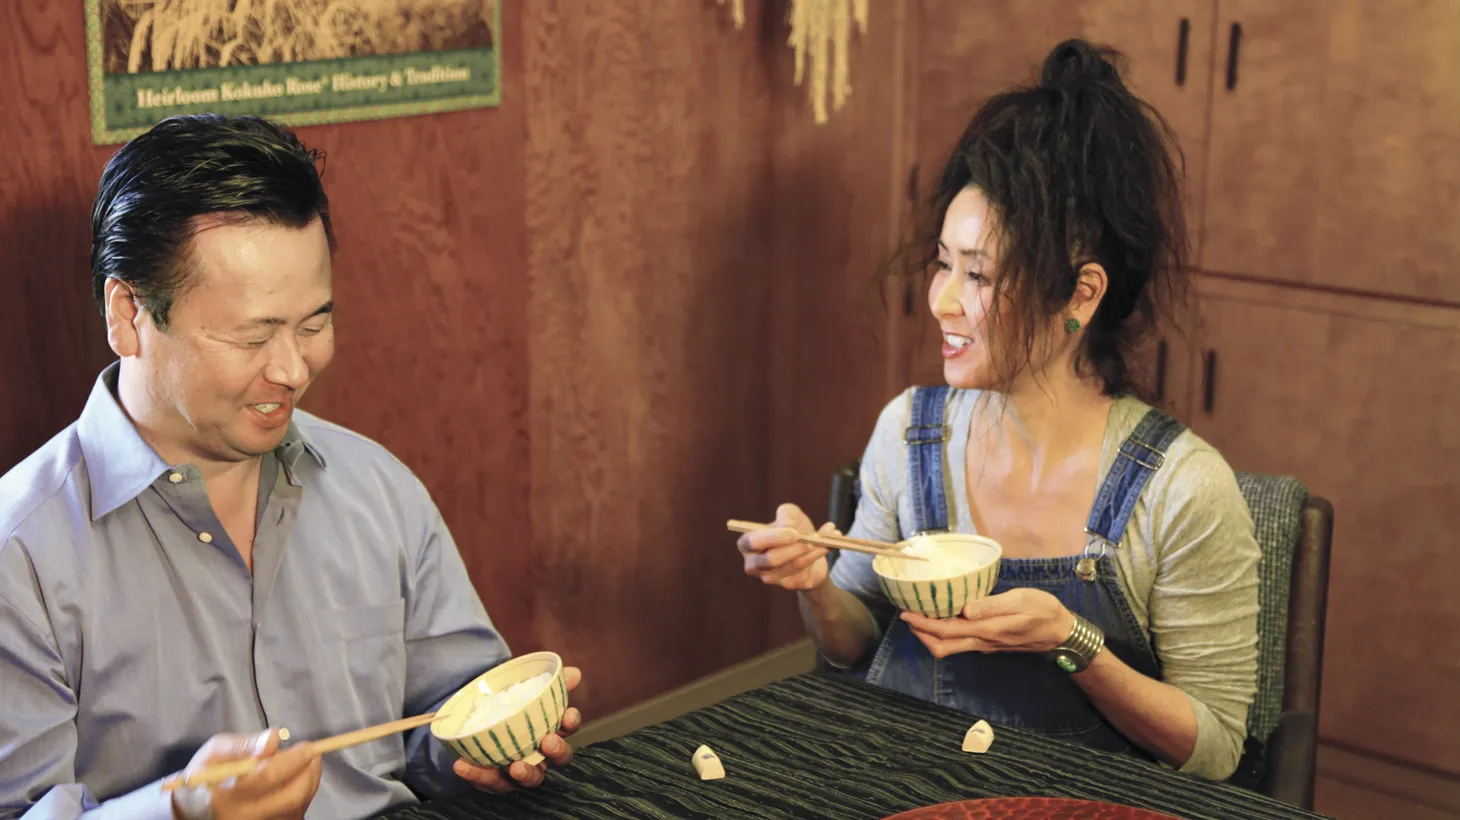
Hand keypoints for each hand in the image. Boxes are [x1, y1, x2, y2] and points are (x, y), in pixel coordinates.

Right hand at [171, 730, 321, 819]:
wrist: (197, 807)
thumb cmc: (207, 775)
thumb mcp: (215, 752)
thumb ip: (244, 745)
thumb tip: (274, 739)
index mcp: (225, 796)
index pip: (267, 777)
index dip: (293, 759)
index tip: (307, 746)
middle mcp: (242, 817)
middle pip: (292, 797)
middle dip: (309, 771)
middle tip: (311, 752)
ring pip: (299, 806)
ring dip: (309, 780)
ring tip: (304, 762)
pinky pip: (297, 812)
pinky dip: (304, 793)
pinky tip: (296, 778)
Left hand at [452, 666, 583, 792]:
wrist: (478, 722)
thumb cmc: (510, 710)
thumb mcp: (525, 692)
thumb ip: (547, 683)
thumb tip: (574, 672)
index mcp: (551, 731)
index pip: (568, 729)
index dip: (571, 723)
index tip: (567, 716)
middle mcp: (540, 755)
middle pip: (557, 759)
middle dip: (556, 751)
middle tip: (548, 741)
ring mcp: (519, 770)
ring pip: (529, 778)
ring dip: (524, 773)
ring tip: (514, 767)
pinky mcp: (495, 780)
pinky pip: (488, 781)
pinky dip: (476, 775)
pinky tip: (462, 765)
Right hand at [736, 503, 835, 591]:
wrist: (810, 548)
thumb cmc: (793, 528)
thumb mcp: (790, 514)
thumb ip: (787, 516)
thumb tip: (789, 529)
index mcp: (747, 543)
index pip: (752, 542)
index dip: (772, 538)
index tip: (794, 533)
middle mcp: (754, 563)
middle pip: (771, 560)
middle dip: (794, 549)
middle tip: (811, 540)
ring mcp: (770, 577)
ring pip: (791, 565)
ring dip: (811, 550)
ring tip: (825, 537)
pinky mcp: (788, 584)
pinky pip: (804, 571)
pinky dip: (818, 556)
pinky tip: (827, 546)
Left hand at [900, 588, 1074, 657]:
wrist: (1061, 632)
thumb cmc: (1042, 611)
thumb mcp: (1020, 602)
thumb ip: (992, 606)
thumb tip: (965, 609)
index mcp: (986, 631)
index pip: (946, 632)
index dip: (922, 625)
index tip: (905, 613)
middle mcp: (981, 642)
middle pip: (942, 647)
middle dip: (921, 634)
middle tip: (907, 614)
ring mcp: (985, 645)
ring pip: (950, 647)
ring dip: (931, 635)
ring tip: (920, 614)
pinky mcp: (989, 642)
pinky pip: (960, 642)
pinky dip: (945, 633)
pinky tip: (943, 617)